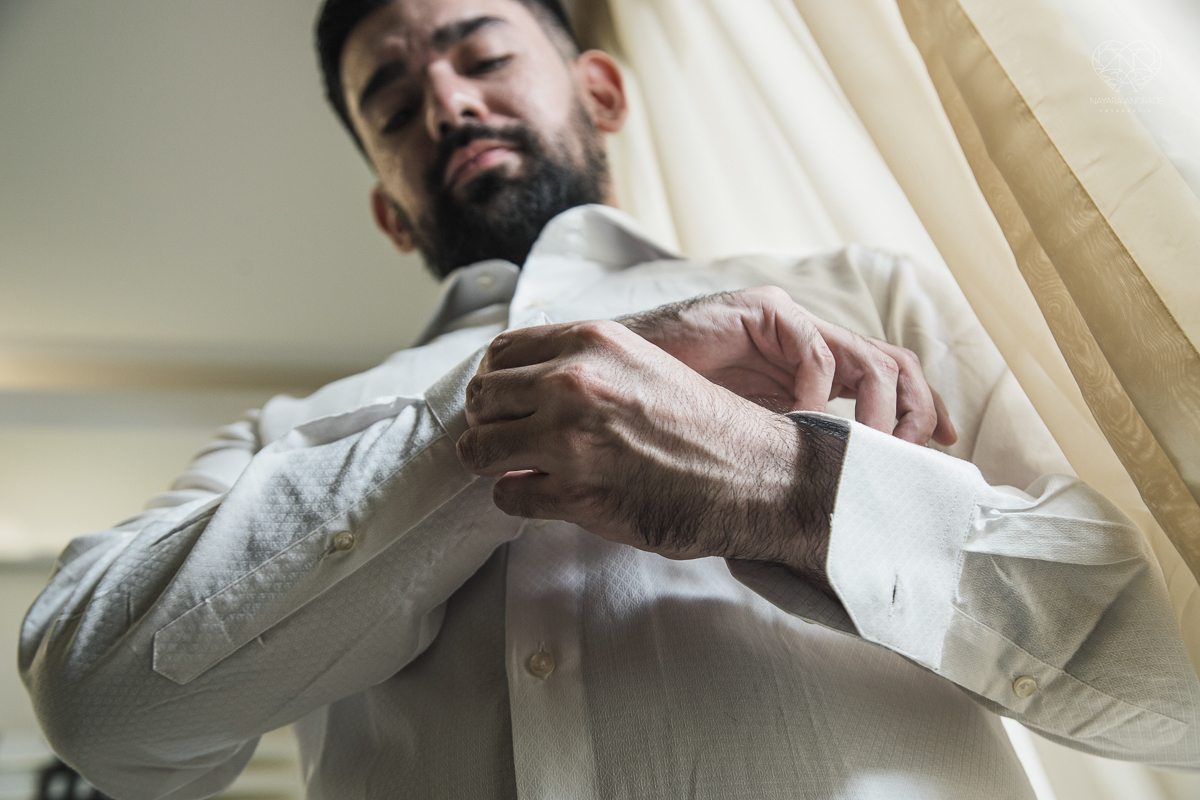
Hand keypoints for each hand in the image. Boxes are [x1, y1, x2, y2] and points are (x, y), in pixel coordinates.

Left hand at [457, 320, 842, 583]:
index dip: (497, 380)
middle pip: (481, 398)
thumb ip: (585, 363)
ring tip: (518, 469)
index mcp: (591, 342)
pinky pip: (507, 496)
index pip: (500, 353)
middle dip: (489, 422)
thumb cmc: (702, 424)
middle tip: (509, 440)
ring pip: (478, 449)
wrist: (753, 474)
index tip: (506, 401)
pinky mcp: (574, 493)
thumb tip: (526, 380)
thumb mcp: (641, 364)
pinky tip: (544, 496)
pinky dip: (519, 500)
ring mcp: (569, 440)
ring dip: (493, 463)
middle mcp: (573, 383)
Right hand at [619, 287, 956, 445]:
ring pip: (867, 357)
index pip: (885, 379)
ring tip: (867, 450)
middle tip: (913, 456)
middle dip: (917, 411)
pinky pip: (812, 348)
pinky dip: (818, 388)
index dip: (921, 411)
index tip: (941, 449)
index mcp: (808, 371)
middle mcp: (807, 344)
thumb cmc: (676, 415)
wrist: (619, 383)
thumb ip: (790, 449)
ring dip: (877, 411)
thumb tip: (835, 493)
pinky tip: (803, 417)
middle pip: (893, 364)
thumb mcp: (750, 439)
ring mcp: (786, 324)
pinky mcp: (759, 311)